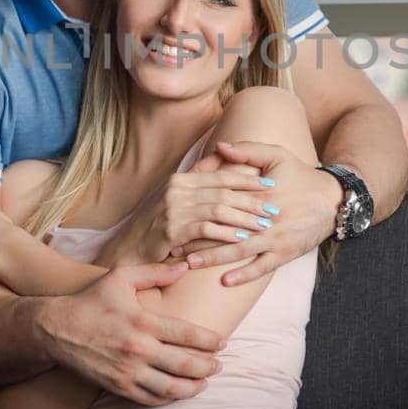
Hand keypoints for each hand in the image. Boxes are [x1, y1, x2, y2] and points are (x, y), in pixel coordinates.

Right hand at [36, 261, 226, 405]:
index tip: (223, 343)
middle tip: (219, 365)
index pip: (188, 335)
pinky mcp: (118, 387)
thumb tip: (184, 266)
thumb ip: (155, 272)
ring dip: (194, 387)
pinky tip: (179, 392)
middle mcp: (139, 349)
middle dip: (209, 366)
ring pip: (172, 388)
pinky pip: (151, 399)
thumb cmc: (91, 301)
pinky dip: (170, 399)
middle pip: (186, 364)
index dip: (210, 341)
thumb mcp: (120, 277)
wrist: (56, 330)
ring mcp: (128, 371)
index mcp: (143, 321)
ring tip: (205, 382)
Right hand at [98, 152, 280, 267]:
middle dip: (251, 200)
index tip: (270, 183)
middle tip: (273, 208)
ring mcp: (173, 209)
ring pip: (218, 209)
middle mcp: (176, 189)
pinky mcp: (172, 230)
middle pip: (223, 191)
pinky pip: (206, 229)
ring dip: (244, 218)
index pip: (221, 175)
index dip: (247, 178)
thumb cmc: (163, 224)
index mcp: (181, 179)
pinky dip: (227, 234)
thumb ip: (201, 180)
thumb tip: (225, 159)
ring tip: (263, 225)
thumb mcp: (180, 198)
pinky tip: (242, 239)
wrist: (134, 249)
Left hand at [174, 141, 341, 286]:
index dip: (199, 210)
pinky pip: (262, 268)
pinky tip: (224, 281)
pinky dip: (244, 275)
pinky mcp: (285, 253)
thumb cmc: (300, 175)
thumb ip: (247, 151)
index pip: (224, 203)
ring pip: (240, 251)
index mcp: (261, 194)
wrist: (332, 200)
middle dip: (198, 239)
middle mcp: (267, 219)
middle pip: (227, 230)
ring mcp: (276, 238)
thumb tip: (219, 146)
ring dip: (214, 258)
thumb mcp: (276, 156)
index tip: (176, 216)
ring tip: (190, 264)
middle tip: (172, 246)